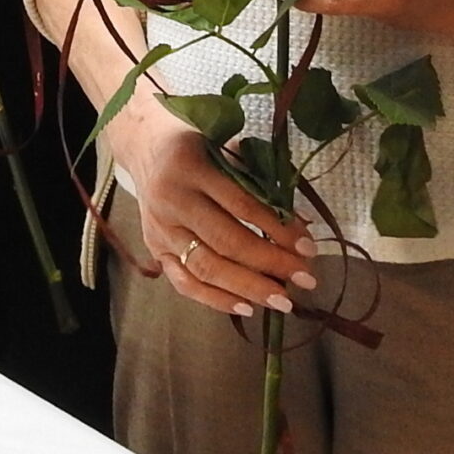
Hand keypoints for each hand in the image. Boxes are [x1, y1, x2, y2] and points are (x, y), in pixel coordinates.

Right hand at [106, 101, 318, 317]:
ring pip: (206, 267)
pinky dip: (216, 300)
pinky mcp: (155, 250)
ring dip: (249, 288)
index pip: (242, 204)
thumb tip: (303, 223)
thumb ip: (259, 180)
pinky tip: (247, 307)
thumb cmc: (195, 146)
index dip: (278, 228)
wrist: (144, 148)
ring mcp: (160, 229)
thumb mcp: (225, 146)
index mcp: (191, 166)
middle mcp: (172, 200)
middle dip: (271, 264)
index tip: (309, 248)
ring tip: (284, 301)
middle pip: (226, 241)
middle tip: (306, 279)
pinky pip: (184, 283)